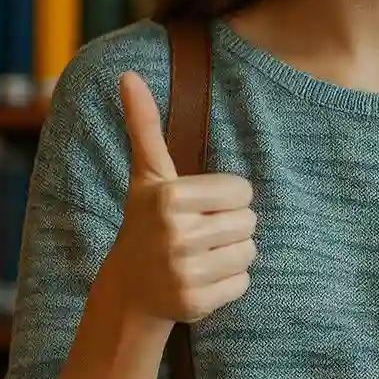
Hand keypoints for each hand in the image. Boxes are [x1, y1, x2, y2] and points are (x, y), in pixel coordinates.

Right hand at [110, 70, 256, 325]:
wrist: (129, 290)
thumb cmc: (145, 222)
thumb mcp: (146, 175)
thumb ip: (144, 125)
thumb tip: (129, 75)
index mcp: (169, 197)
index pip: (242, 190)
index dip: (227, 198)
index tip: (198, 208)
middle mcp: (175, 234)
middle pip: (249, 222)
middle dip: (231, 226)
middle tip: (199, 234)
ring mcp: (184, 272)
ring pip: (249, 252)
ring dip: (232, 254)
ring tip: (200, 255)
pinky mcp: (196, 303)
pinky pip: (243, 283)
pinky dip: (229, 283)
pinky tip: (201, 280)